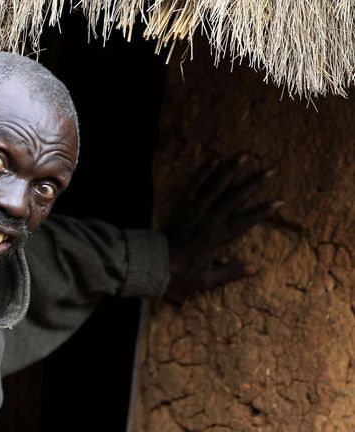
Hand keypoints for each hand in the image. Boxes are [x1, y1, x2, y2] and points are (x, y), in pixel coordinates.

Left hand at [162, 153, 283, 303]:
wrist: (153, 262)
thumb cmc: (180, 273)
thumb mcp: (207, 278)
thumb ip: (231, 271)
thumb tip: (255, 268)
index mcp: (219, 236)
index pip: (247, 220)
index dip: (264, 211)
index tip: (280, 201)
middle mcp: (210, 218)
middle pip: (236, 196)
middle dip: (255, 182)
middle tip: (271, 168)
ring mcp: (195, 209)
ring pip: (217, 185)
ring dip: (231, 169)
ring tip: (244, 154)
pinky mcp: (182, 204)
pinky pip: (194, 185)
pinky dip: (204, 172)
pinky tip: (214, 160)